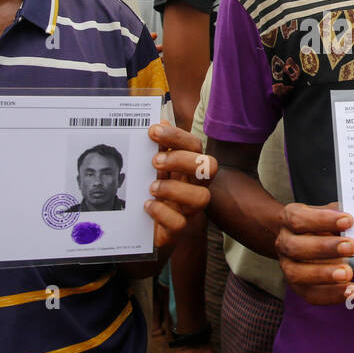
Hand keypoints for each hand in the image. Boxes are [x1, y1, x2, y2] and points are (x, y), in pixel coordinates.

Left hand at [146, 123, 215, 250]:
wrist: (145, 227)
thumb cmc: (154, 190)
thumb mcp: (154, 168)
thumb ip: (158, 148)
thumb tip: (159, 122)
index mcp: (190, 167)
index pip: (194, 145)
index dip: (177, 136)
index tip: (153, 131)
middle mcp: (196, 186)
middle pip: (209, 167)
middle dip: (182, 160)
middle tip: (155, 161)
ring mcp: (190, 208)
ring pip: (201, 198)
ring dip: (174, 189)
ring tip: (152, 187)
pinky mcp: (178, 229)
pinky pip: (180, 223)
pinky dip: (162, 213)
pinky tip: (147, 206)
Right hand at [275, 202, 353, 305]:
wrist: (300, 238)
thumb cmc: (318, 224)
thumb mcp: (325, 213)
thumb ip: (338, 214)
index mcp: (288, 219)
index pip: (299, 219)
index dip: (322, 220)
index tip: (348, 221)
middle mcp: (284, 242)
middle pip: (295, 247)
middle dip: (324, 248)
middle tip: (351, 247)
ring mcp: (287, 266)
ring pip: (297, 273)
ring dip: (324, 274)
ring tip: (348, 273)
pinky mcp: (297, 285)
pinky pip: (310, 294)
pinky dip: (331, 294)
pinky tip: (350, 291)